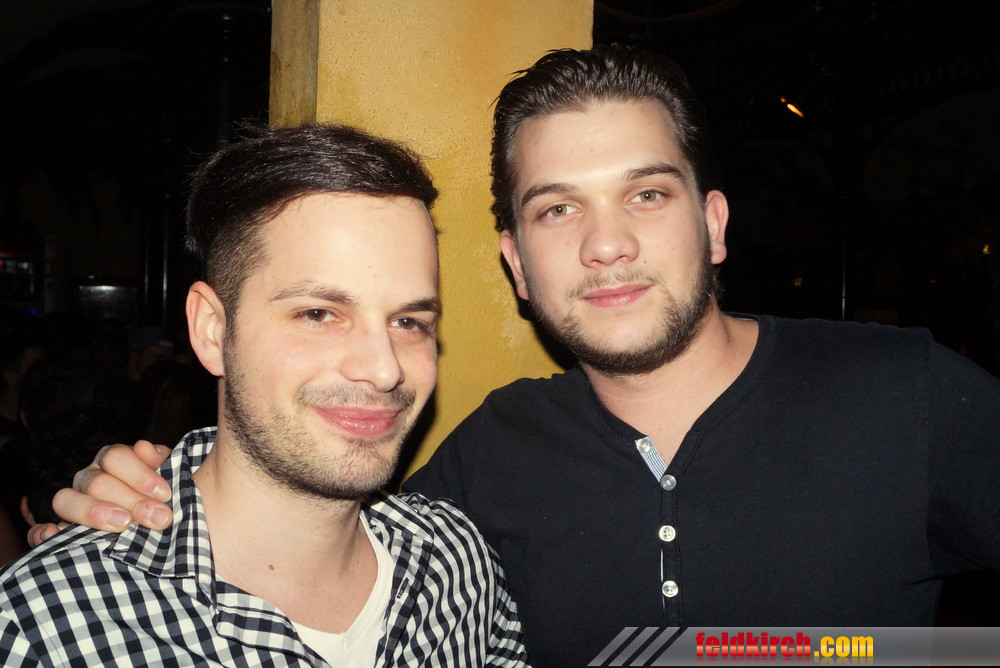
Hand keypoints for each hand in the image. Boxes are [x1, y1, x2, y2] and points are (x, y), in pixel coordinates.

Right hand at [27, 440, 171, 547]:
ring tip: (123, 525)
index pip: (116, 457)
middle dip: (130, 500)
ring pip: (67, 500)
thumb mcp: (169, 478)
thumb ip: (161, 463)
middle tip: (157, 518)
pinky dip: (42, 532)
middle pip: (98, 482)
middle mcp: (90, 478)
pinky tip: (52, 536)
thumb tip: (145, 448)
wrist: (158, 524)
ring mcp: (72, 503)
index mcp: (114, 461)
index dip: (140, 474)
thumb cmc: (164, 499)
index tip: (165, 494)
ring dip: (94, 512)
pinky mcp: (61, 531)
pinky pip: (40, 529)